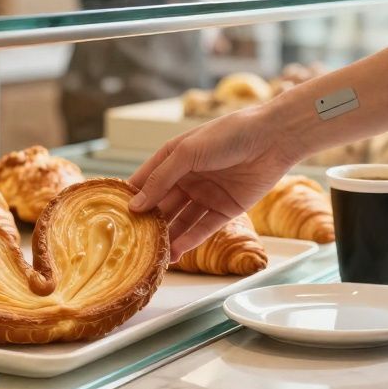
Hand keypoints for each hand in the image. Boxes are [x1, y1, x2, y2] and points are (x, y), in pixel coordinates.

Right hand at [128, 101, 302, 260]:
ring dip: (168, 236)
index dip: (131, 198)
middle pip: (162, 205)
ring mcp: (206, 195)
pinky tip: (176, 251)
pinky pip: (203, 228)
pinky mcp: (225, 210)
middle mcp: (187, 178)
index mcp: (174, 158)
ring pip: (181, 221)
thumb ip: (161, 178)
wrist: (272, 139)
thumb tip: (136, 205)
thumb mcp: (187, 152)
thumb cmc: (228, 134)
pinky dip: (189, 240)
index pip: (145, 182)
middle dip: (149, 222)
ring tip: (153, 254)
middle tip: (131, 242)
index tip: (115, 218)